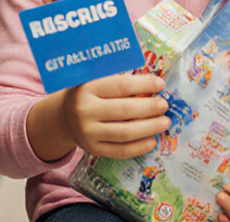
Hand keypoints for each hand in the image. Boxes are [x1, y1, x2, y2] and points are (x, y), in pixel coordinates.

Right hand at [56, 73, 171, 159]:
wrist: (65, 117)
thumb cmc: (88, 94)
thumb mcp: (95, 79)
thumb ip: (118, 78)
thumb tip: (152, 82)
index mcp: (87, 88)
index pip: (121, 85)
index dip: (144, 84)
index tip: (160, 84)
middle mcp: (85, 111)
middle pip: (125, 110)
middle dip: (150, 108)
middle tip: (164, 105)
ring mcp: (88, 133)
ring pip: (125, 133)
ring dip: (149, 128)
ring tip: (164, 122)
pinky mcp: (93, 149)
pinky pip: (120, 151)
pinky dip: (138, 147)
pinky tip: (152, 141)